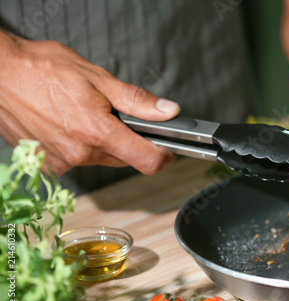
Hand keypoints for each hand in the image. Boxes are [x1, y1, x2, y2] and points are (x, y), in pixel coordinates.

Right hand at [0, 31, 179, 175]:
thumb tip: (168, 112)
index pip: (147, 161)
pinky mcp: (47, 164)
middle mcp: (80, 154)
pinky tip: (70, 124)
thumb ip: (137, 100)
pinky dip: (82, 145)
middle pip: (125, 159)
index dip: (164, 155)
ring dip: (104, 141)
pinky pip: (79, 159)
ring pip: (102, 158)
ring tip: (86, 114)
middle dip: (130, 140)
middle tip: (118, 115)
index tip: (168, 147)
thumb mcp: (98, 77)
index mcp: (97, 132)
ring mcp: (62, 162)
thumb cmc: (42, 70)